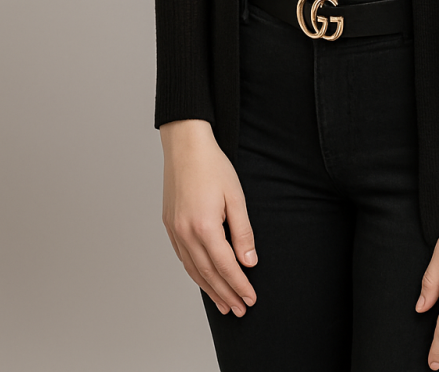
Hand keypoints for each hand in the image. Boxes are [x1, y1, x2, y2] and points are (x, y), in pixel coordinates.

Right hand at [160, 119, 257, 316]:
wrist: (185, 146)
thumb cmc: (212, 166)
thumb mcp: (235, 196)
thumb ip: (242, 231)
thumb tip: (249, 261)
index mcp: (204, 227)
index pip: (225, 266)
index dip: (239, 285)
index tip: (250, 298)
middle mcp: (185, 233)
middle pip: (208, 274)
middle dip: (226, 294)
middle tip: (240, 309)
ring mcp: (175, 231)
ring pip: (193, 270)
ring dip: (209, 289)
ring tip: (223, 304)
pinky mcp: (169, 225)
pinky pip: (183, 258)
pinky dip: (195, 273)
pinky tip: (204, 279)